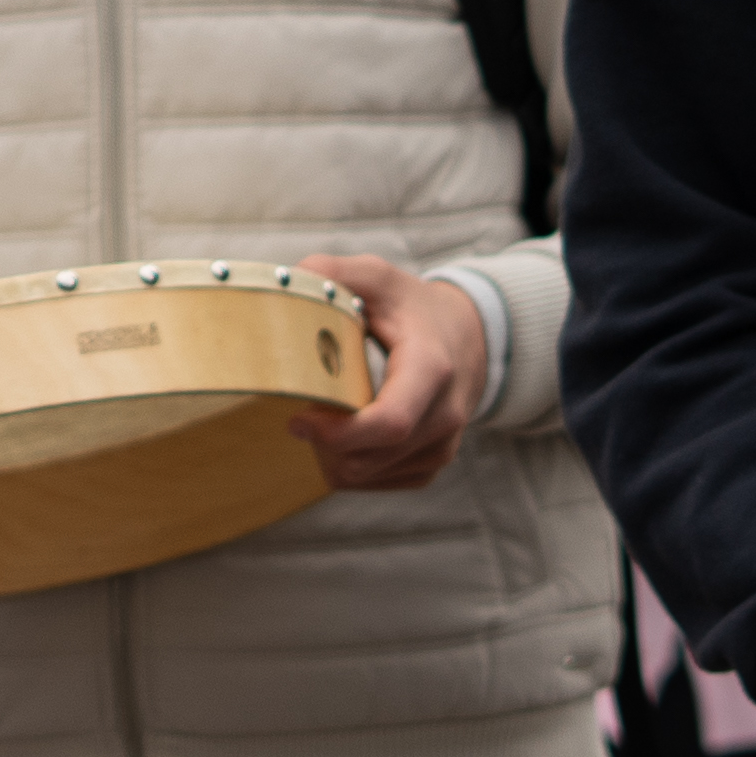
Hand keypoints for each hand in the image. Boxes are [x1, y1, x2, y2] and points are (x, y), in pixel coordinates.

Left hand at [284, 253, 484, 493]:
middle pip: (370, 457)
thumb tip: (286, 281)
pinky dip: (351, 466)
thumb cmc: (413, 308)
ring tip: (323, 420)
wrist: (469, 337)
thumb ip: (331, 273)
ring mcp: (442, 445)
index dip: (338, 432)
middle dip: (323, 444)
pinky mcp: (433, 464)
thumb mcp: (377, 277)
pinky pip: (378, 483)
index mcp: (431, 369)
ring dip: (333, 456)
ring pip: (367, 476)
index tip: (298, 420)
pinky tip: (344, 436)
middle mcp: (444, 415)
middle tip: (300, 416)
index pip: (390, 422)